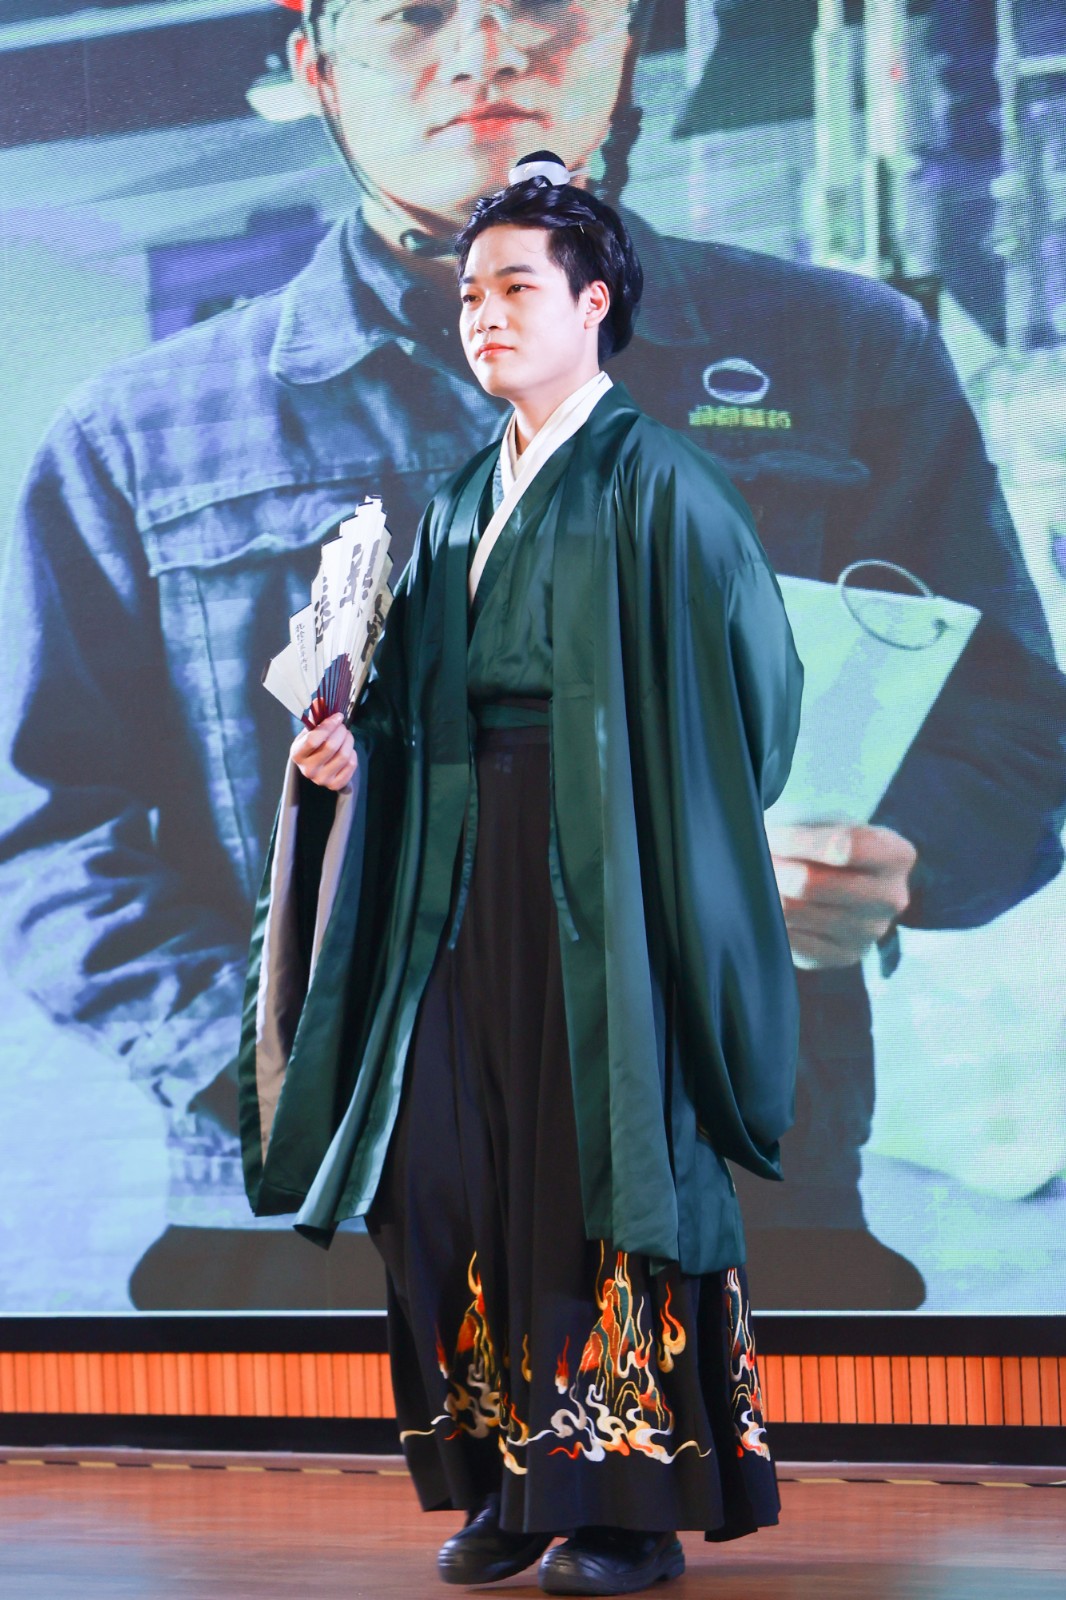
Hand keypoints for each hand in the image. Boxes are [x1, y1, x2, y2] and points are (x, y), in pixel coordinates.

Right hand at [291, 712, 357, 791]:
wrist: (318, 766)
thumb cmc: (313, 745)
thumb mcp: (310, 730)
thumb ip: (316, 716)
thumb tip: (320, 700)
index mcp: (297, 754)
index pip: (314, 739)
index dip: (329, 725)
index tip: (338, 717)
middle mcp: (307, 770)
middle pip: (331, 746)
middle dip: (341, 731)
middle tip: (343, 726)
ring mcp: (321, 780)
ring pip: (344, 755)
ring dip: (349, 741)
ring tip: (347, 736)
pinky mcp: (335, 785)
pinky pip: (351, 765)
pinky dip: (353, 754)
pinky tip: (348, 750)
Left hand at [767, 823, 916, 969]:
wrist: (841, 881)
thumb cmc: (828, 842)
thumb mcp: (828, 821)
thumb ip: (805, 829)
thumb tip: (766, 844)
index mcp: (897, 855)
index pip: (842, 847)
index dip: (795, 840)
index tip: (771, 834)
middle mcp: (891, 898)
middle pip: (811, 884)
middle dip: (773, 868)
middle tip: (756, 860)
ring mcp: (870, 932)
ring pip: (794, 912)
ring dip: (766, 893)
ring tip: (759, 879)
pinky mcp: (845, 957)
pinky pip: (792, 941)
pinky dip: (772, 921)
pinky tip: (770, 906)